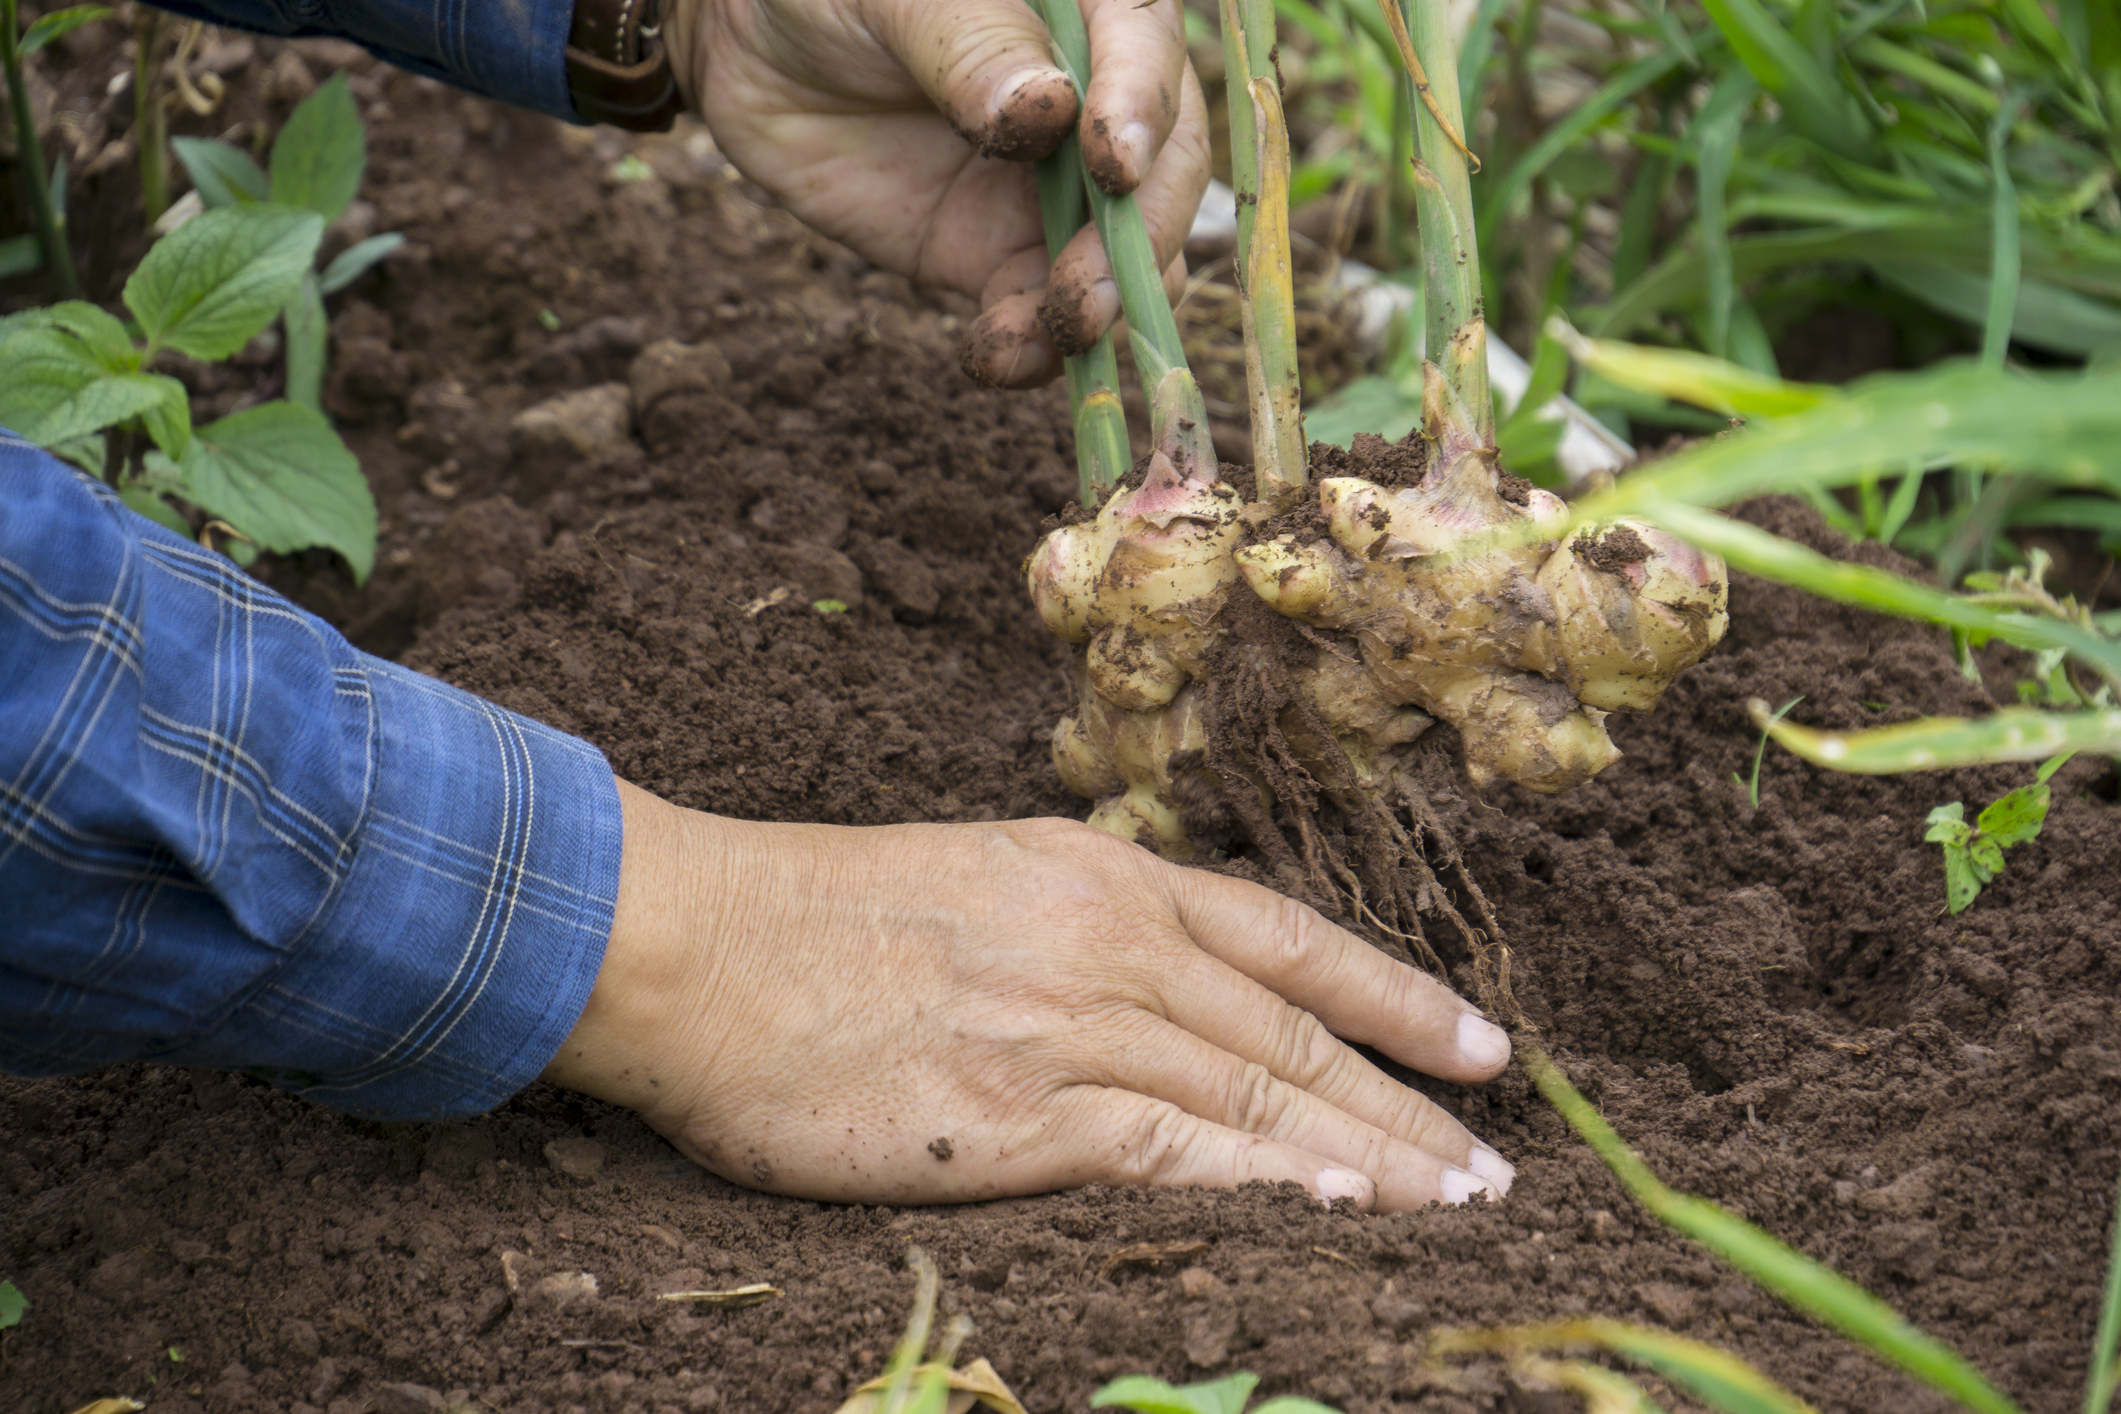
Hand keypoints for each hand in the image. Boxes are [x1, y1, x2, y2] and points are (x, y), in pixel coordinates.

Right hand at [542, 781, 1517, 1211]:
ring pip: (1260, 1094)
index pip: (1288, 938)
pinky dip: (1271, 1181)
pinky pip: (1176, 1151)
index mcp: (1100, 873)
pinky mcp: (1018, 1117)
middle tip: (1497, 1161)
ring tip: (1457, 1205)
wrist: (697, 943)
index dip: (1398, 996)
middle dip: (1412, 1099)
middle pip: (1296, 1030)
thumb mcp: (976, 876)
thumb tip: (1158, 977)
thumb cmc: (816, 915)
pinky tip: (1344, 1211)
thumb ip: (1078, 922)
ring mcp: (1068, 1027)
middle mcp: (1108, 942)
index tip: (1481, 1044)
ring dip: (1373, 1153)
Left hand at [660, 0, 1210, 387]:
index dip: (1145, 105)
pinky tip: (996, 355)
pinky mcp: (1003, 255)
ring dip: (1100, 307)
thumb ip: (967, 43)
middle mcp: (1096, 98)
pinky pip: (1042, 311)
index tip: (1116, 165)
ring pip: (1122, 256)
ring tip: (1053, 333)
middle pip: (1164, 167)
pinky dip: (1033, 347)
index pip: (1147, 44)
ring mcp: (1056, 185)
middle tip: (1092, 285)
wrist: (754, 48)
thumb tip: (1046, 111)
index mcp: (1087, 4)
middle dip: (1139, 235)